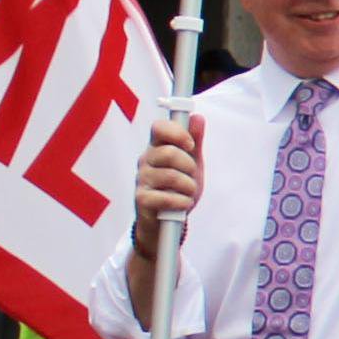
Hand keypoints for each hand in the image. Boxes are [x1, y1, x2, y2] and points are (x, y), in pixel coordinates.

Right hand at [133, 114, 205, 250]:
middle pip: (168, 153)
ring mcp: (142, 179)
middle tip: (191, 175)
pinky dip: (181, 202)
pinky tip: (184, 203)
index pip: (159, 127)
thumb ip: (195, 140)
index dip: (177, 133)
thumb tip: (197, 118)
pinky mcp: (141, 199)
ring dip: (188, 187)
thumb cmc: (177, 187)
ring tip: (188, 192)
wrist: (166, 220)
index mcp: (157, 146)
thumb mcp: (191, 162)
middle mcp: (146, 160)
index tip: (190, 145)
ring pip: (170, 176)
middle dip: (188, 166)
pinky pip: (165, 198)